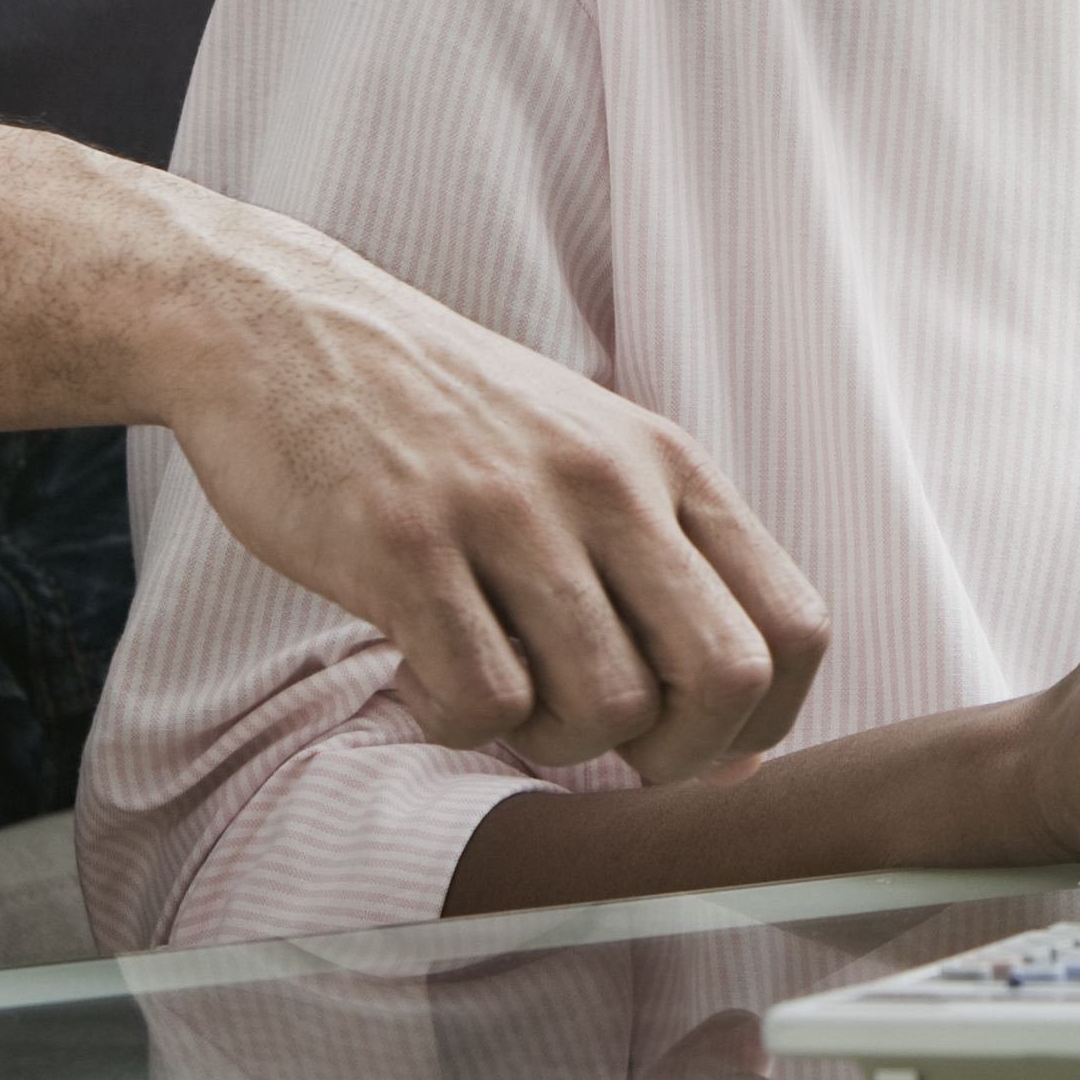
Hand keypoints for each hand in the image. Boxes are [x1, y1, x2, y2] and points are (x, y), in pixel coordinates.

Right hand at [166, 206, 827, 782]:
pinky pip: (485, 701)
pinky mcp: (406, 547)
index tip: (695, 744)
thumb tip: (745, 735)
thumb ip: (665, 564)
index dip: (764, 721)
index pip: (793, 627)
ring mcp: (508, 512)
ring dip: (554, 742)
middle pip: (724, 678)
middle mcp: (606, 481)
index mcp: (665, 461)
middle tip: (604, 747)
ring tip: (500, 692)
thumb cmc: (443, 413)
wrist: (286, 322)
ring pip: (606, 705)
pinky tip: (427, 678)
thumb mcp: (586, 451)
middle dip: (677, 757)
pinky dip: (461, 724)